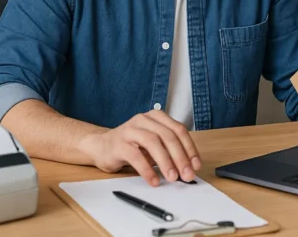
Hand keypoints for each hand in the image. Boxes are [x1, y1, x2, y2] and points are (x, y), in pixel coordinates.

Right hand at [78, 110, 201, 186]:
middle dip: (180, 157)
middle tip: (187, 175)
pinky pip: (136, 156)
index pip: (179, 130)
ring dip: (166, 162)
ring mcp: (131, 129)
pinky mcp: (119, 143)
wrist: (101, 146)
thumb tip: (187, 168)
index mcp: (156, 117)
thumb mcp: (154, 145)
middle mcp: (144, 119)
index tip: (196, 165)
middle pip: (168, 136)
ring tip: (172, 178)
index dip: (189, 148)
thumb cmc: (131, 146)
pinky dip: (147, 170)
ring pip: (153, 142)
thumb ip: (169, 151)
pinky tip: (154, 181)